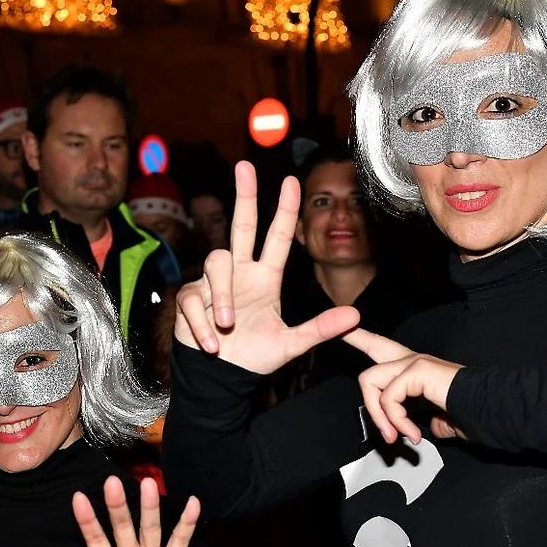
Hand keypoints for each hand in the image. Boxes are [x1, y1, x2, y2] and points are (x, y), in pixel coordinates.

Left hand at [51, 477, 199, 546]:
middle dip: (117, 508)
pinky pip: (180, 540)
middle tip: (112, 482)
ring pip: (150, 529)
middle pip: (122, 529)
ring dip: (150, 508)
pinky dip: (187, 523)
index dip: (87, 521)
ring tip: (150, 484)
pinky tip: (192, 502)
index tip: (77, 498)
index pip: (94, 542)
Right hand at [174, 161, 359, 373]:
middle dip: (244, 196)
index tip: (292, 182)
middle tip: (245, 168)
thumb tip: (355, 316)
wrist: (223, 379)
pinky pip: (194, 300)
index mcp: (264, 279)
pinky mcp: (190, 299)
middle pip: (240, 226)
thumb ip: (320, 329)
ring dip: (223, 296)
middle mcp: (240, 273)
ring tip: (228, 325)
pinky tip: (212, 344)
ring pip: (217, 265)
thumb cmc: (254, 357)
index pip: (277, 238)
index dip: (284, 211)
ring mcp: (212, 284)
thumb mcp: (291, 344)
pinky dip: (204, 324)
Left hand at [344, 328, 464, 444]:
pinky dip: (396, 420)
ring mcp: (414, 361)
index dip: (361, 337)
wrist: (491, 410)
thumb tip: (426, 429)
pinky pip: (388, 397)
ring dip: (381, 416)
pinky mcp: (417, 370)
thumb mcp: (442, 419)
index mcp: (417, 368)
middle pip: (370, 358)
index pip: (383, 347)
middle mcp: (414, 359)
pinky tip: (413, 433)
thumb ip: (429, 419)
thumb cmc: (473, 415)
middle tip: (388, 432)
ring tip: (399, 437)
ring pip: (370, 382)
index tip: (343, 329)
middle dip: (366, 392)